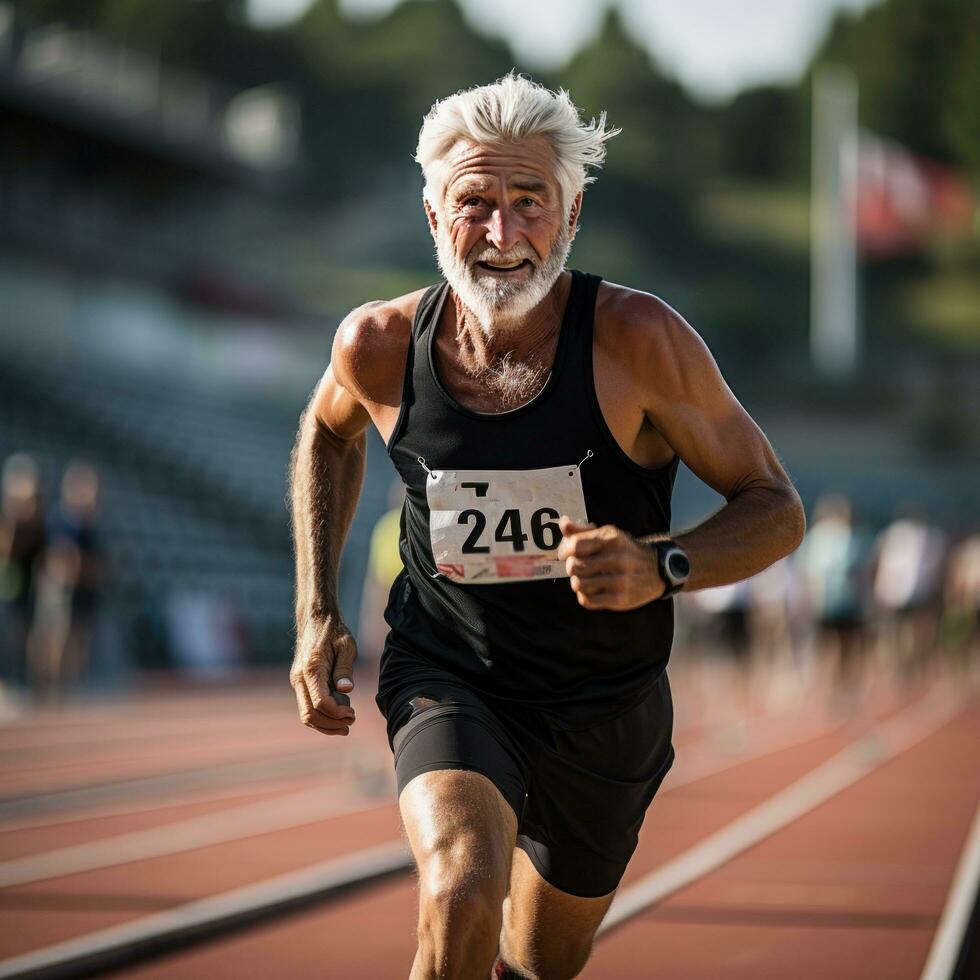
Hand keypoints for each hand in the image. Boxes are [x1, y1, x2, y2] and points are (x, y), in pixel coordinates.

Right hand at [290, 613, 357, 735]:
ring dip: (325, 725)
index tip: (353, 714)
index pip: (321, 703)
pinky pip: (307, 707)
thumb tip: (347, 690)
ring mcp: (297, 681)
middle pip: (310, 714)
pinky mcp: (300, 683)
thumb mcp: (346, 645)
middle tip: (351, 722)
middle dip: (331, 724)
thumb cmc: (334, 630)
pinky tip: (337, 715)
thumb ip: (345, 668)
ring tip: (346, 724)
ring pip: (306, 715)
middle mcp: (299, 678)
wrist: (316, 619)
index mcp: (311, 668)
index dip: (337, 713)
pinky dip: (320, 717)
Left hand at [557, 516, 664, 610]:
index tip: (567, 554)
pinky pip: (588, 600)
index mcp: (613, 539)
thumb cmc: (625, 551)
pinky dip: (584, 596)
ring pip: (579, 584)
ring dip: (577, 582)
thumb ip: (583, 530)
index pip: (575, 545)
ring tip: (584, 579)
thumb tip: (563, 522)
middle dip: (571, 567)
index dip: (565, 550)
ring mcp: (621, 580)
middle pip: (575, 566)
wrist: (658, 569)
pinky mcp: (621, 599)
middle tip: (577, 567)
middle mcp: (618, 559)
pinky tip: (591, 590)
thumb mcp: (609, 535)